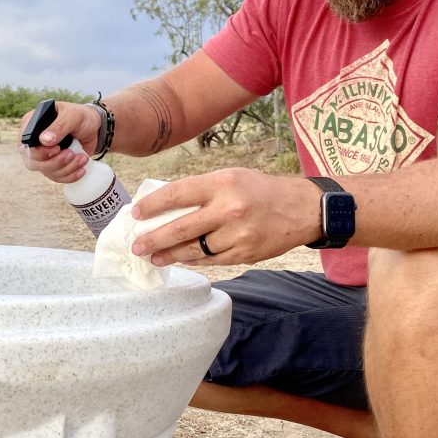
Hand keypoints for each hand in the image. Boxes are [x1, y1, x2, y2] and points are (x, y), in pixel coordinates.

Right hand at [18, 102, 101, 183]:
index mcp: (31, 125)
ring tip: (82, 158)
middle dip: (55, 162)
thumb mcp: (73, 116)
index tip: (57, 148)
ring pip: (47, 172)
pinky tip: (81, 169)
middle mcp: (33, 143)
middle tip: (71, 153)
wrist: (93, 127)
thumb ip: (59, 126)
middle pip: (33, 163)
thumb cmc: (80, 117)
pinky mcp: (53, 166)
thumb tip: (44, 141)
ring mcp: (42, 156)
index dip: (40, 152)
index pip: (25, 146)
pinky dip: (70, 176)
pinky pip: (57, 177)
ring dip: (67, 168)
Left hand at [129, 169, 318, 265]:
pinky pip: (211, 260)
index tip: (136, 214)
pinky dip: (194, 260)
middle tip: (137, 246)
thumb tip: (166, 206)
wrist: (302, 209)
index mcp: (223, 183)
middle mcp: (229, 209)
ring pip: (194, 249)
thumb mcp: (231, 177)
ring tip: (155, 257)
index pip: (177, 194)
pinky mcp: (245, 253)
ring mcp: (238, 234)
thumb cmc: (261, 190)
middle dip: (153, 240)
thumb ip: (202, 190)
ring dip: (171, 255)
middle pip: (181, 228)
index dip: (152, 206)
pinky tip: (181, 259)